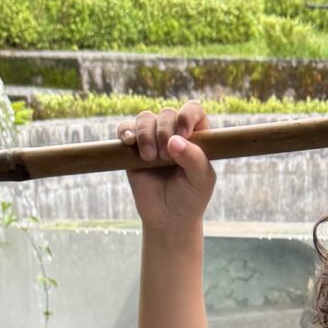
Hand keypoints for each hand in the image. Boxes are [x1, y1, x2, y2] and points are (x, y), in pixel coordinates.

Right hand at [122, 100, 215, 235]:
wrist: (168, 217)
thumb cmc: (190, 197)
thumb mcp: (201, 180)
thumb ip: (194, 159)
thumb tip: (174, 141)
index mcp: (197, 135)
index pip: (193, 109)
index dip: (186, 115)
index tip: (183, 133)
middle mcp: (174, 132)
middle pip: (167, 113)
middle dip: (164, 133)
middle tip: (166, 158)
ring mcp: (152, 137)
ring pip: (145, 118)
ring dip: (145, 135)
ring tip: (149, 158)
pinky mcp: (133, 147)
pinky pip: (125, 128)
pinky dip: (125, 131)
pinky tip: (128, 142)